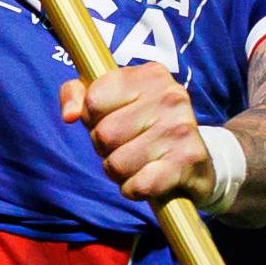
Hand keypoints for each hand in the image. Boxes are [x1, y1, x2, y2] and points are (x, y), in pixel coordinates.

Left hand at [64, 63, 207, 206]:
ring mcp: (181, 128)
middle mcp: (170, 96)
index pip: (93, 99)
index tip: (111, 120)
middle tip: (125, 147)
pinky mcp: (188, 161)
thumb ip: (77, 95)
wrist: (196, 163)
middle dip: (105, 149)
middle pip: (104, 134)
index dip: (93, 118)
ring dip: (119, 172)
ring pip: (117, 163)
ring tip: (137, 163)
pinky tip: (148, 180)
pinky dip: (135, 189)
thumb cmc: (143, 127)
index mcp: (150, 75)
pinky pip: (139, 185)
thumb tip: (69, 115)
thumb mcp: (111, 100)